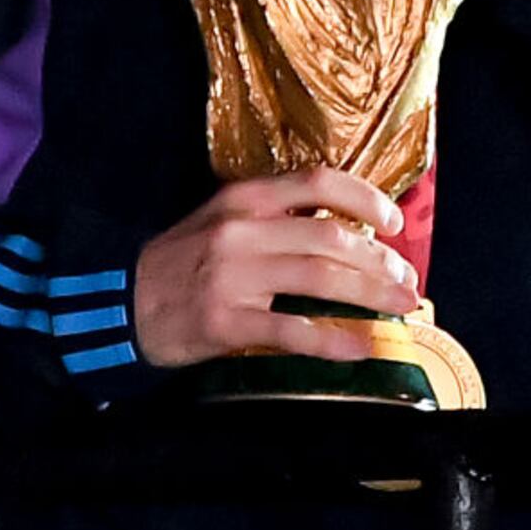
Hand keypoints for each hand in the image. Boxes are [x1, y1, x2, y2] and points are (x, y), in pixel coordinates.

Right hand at [133, 166, 419, 367]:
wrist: (123, 302)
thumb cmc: (184, 260)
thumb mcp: (223, 218)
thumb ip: (275, 216)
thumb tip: (344, 227)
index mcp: (245, 198)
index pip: (318, 182)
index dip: (365, 199)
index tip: (394, 222)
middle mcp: (242, 230)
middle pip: (330, 237)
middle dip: (379, 261)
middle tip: (406, 280)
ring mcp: (234, 277)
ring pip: (320, 281)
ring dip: (370, 296)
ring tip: (400, 308)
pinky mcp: (227, 323)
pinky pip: (293, 332)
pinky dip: (335, 340)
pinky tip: (362, 346)